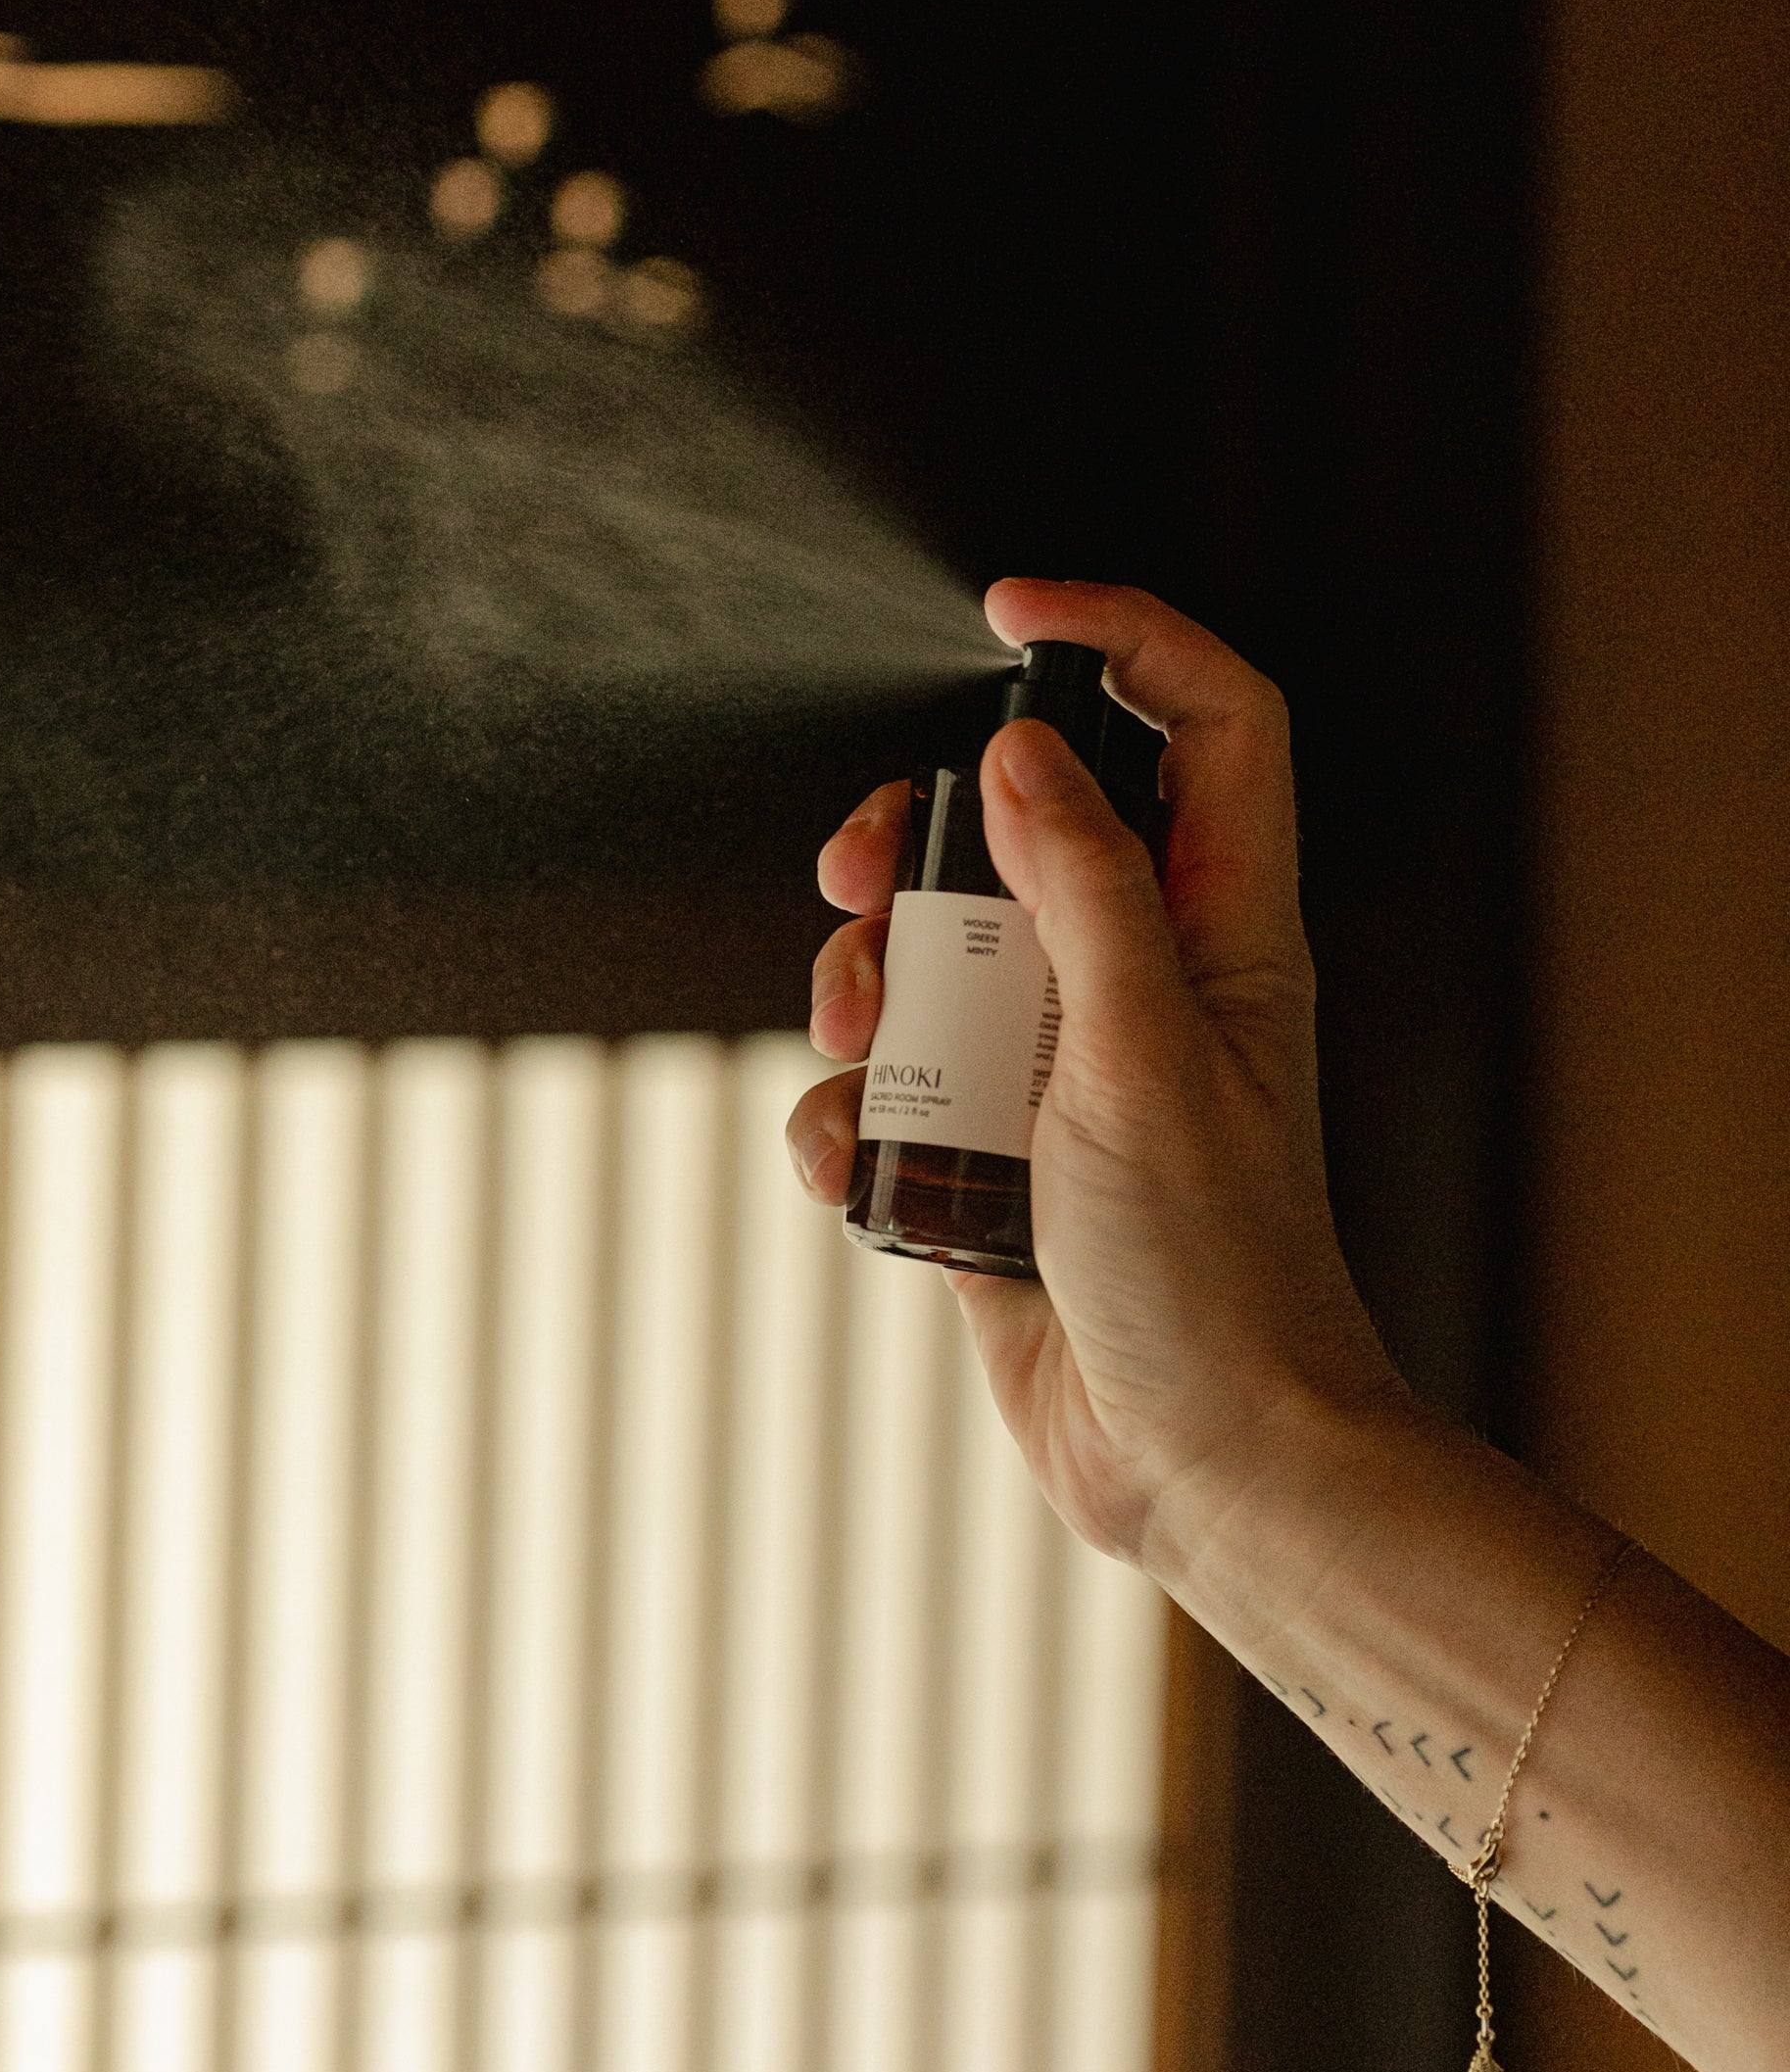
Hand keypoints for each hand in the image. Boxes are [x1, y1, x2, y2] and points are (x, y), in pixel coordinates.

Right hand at [788, 578, 1399, 1565]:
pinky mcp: (990, 1155)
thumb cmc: (1215, 1270)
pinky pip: (890, 1088)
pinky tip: (858, 1165)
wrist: (1198, 1462)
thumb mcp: (1145, 1053)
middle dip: (913, 837)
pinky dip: (852, 1113)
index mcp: (1219, 927)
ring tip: (864, 1052)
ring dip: (865, 988)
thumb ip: (1083, 890)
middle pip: (1013, 829)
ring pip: (929, 955)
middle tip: (854, 876)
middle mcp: (1138, 978)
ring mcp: (1057, 1067)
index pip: (1206, 722)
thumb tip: (1017, 754)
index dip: (1125, 635)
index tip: (1007, 609)